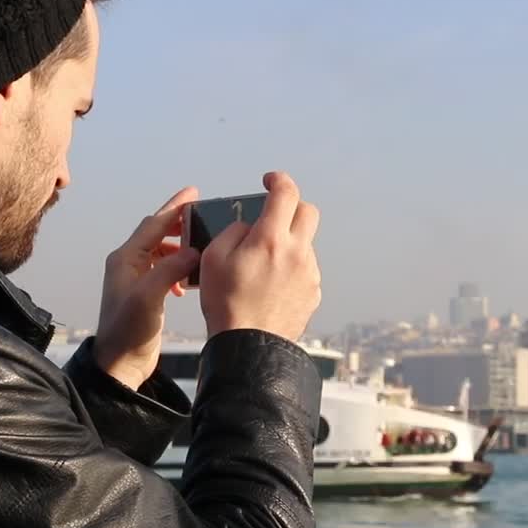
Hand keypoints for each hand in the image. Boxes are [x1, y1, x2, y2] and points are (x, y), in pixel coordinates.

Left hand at [94, 188, 200, 389]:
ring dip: (180, 247)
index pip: (153, 225)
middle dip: (178, 223)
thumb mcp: (148, 298)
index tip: (193, 193)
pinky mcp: (144, 294)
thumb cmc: (128, 333)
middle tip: (203, 215)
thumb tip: (193, 250)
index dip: (174, 208)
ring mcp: (135, 280)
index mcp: (125, 259)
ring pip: (161, 251)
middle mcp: (127, 265)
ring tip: (201, 248)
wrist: (119, 365)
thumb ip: (169, 270)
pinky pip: (163, 269)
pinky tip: (187, 281)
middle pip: (156, 233)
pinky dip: (178, 267)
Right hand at [200, 172, 321, 342]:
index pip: (286, 193)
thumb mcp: (213, 258)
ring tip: (263, 265)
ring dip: (288, 243)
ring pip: (305, 243)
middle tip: (272, 217)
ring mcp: (309, 273)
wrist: (249, 347)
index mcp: (271, 239)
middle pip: (308, 212)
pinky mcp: (313, 293)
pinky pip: (305, 269)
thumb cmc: (226, 303)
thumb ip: (233, 231)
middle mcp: (297, 252)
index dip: (278, 180)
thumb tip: (249, 227)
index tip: (269, 181)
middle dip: (291, 207)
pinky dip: (291, 268)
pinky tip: (271, 286)